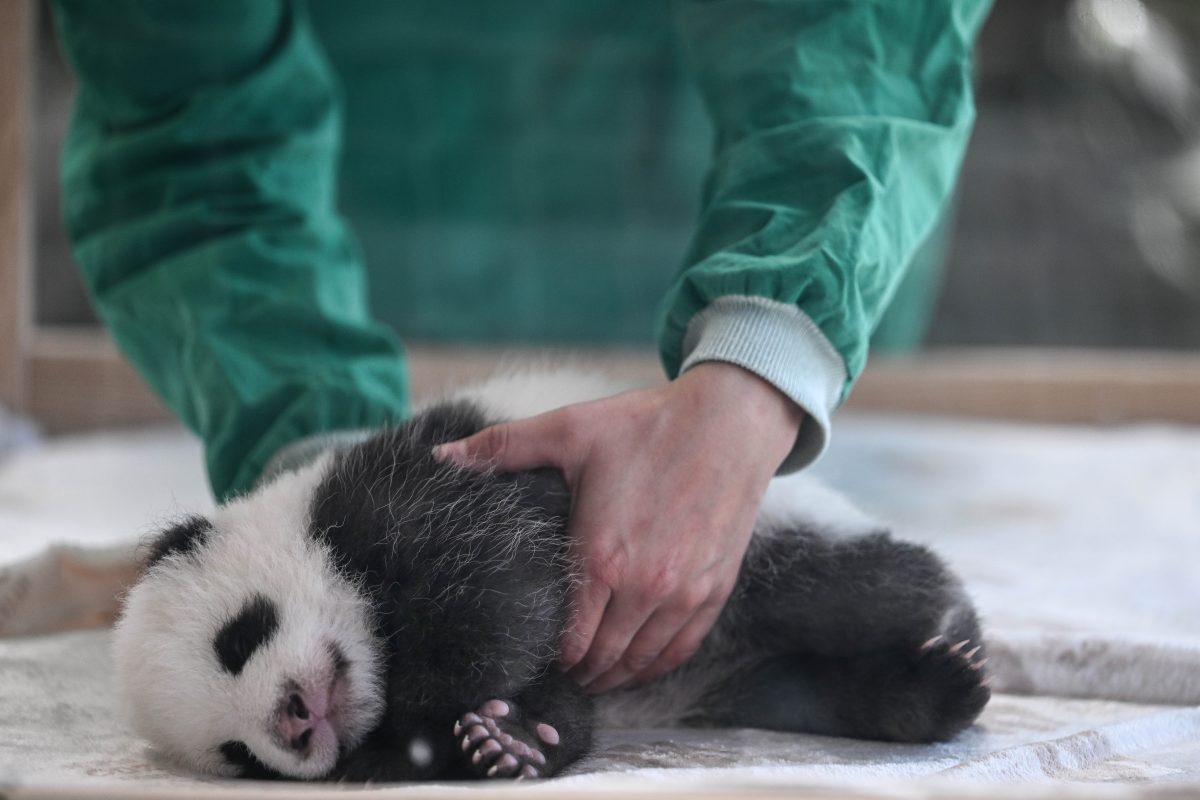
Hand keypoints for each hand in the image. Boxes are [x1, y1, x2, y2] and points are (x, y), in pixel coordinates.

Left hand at [433, 362, 802, 691]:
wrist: (730, 420)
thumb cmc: (647, 424)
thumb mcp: (570, 429)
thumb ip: (501, 448)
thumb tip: (439, 457)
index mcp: (602, 557)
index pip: (570, 641)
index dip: (551, 659)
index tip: (535, 659)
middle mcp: (645, 587)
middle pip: (604, 659)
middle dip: (579, 674)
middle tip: (559, 676)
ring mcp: (685, 594)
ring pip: (643, 661)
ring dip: (615, 676)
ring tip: (593, 677)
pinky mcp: (716, 589)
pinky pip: (683, 648)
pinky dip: (657, 665)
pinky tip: (640, 664)